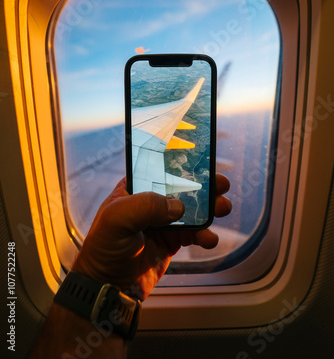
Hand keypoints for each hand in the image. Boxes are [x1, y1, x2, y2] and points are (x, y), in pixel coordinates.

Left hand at [73, 174, 230, 299]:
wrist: (107, 286)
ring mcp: (163, 222)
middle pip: (182, 188)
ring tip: (223, 208)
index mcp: (134, 188)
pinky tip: (209, 239)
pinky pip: (194, 234)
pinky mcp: (172, 241)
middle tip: (220, 184)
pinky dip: (205, 235)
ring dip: (210, 208)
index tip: (202, 160)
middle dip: (204, 185)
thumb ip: (145, 206)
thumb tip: (179, 207)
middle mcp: (150, 202)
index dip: (182, 163)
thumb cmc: (103, 248)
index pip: (160, 169)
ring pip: (193, 210)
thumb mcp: (117, 219)